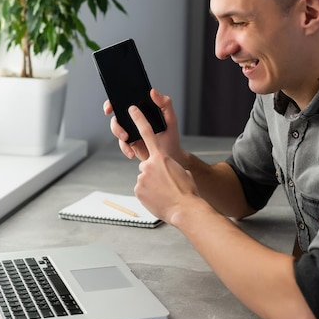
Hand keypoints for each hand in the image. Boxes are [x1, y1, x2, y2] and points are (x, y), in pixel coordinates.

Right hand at [103, 89, 184, 162]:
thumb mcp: (170, 118)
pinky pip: (123, 144)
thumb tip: (153, 91)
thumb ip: (165, 103)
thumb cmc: (170, 135)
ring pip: (116, 129)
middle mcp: (134, 119)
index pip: (125, 101)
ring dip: (118, 133)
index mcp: (142, 110)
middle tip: (117, 123)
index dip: (114, 101)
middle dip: (113, 120)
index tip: (111, 106)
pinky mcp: (131, 143)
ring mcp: (130, 131)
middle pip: (117, 115)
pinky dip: (125, 149)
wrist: (171, 156)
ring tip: (127, 138)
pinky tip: (132, 153)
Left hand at [128, 104, 200, 224]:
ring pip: (144, 178)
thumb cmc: (187, 191)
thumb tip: (165, 170)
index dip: (138, 119)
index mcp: (161, 157)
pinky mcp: (138, 190)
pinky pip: (142, 190)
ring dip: (152, 185)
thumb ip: (170, 166)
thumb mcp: (181, 172)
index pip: (146, 133)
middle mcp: (148, 165)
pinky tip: (158, 198)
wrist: (185, 209)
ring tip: (163, 193)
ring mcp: (141, 178)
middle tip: (165, 183)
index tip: (131, 109)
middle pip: (147, 165)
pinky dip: (148, 194)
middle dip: (153, 172)